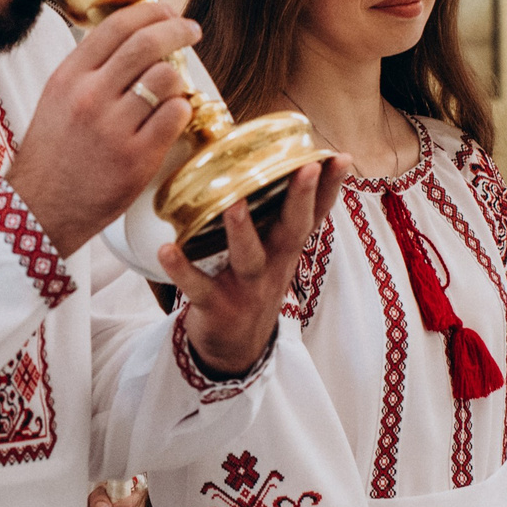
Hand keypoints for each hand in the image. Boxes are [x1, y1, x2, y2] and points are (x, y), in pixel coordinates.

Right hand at [4, 1, 196, 255]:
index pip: (116, 26)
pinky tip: (174, 116)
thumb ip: (88, 71)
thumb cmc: (51, 154)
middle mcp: (90, 97)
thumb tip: (130, 40)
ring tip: (174, 89)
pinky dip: (182, 110)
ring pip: (166, 78)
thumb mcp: (55, 99)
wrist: (40, 208)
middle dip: (178, 30)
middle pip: (147, 44)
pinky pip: (175, 116)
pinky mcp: (136, 158)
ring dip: (178, 78)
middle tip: (191, 31)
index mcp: (69, 77)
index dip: (149, 11)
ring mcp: (114, 128)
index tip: (167, 11)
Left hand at [160, 157, 345, 376]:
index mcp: (286, 249)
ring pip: (248, 257)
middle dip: (301, 198)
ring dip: (241, 230)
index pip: (314, 215)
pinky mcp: (216, 305)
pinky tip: (166, 250)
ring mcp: (246, 287)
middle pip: (292, 230)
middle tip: (307, 167)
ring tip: (233, 204)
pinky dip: (181, 270)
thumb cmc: (253, 285)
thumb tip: (288, 168)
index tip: (340, 157)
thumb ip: (279, 218)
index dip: (330, 188)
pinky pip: (198, 287)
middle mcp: (273, 266)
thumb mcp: (276, 256)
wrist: (236, 349)